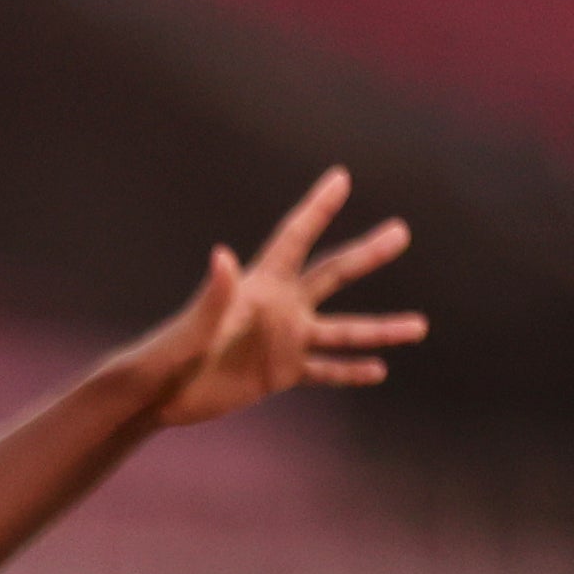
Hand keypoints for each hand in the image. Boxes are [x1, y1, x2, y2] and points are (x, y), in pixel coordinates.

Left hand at [130, 170, 422, 428]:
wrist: (154, 396)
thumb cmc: (165, 356)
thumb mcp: (191, 327)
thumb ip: (212, 295)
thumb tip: (222, 255)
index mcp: (258, 287)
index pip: (294, 238)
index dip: (317, 208)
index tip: (340, 177)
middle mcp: (278, 308)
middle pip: (331, 275)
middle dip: (366, 254)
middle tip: (401, 231)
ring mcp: (282, 341)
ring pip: (342, 331)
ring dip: (380, 329)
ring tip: (419, 326)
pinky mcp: (278, 374)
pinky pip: (324, 371)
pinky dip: (351, 372)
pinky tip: (379, 371)